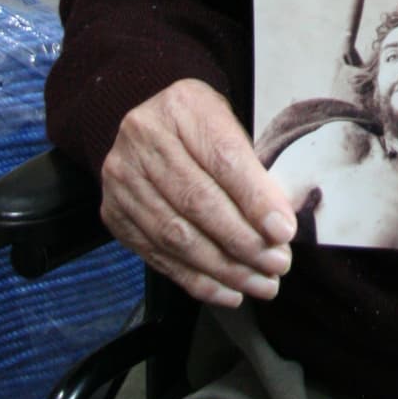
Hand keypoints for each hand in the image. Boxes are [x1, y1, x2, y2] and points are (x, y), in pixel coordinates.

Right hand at [100, 79, 297, 307]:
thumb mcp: (229, 126)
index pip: (223, 159)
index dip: (255, 200)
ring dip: (223, 268)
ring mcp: (122, 177)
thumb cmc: (201, 128)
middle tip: (277, 265)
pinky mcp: (114, 212)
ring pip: (176, 235)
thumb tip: (280, 224)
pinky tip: (227, 291)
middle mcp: (144, 139)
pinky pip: (157, 254)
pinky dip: (196, 279)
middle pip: (198, 201)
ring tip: (260, 284)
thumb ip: (252, 168)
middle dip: (243, 242)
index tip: (284, 232)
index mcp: (182, 107)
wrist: (150, 125)